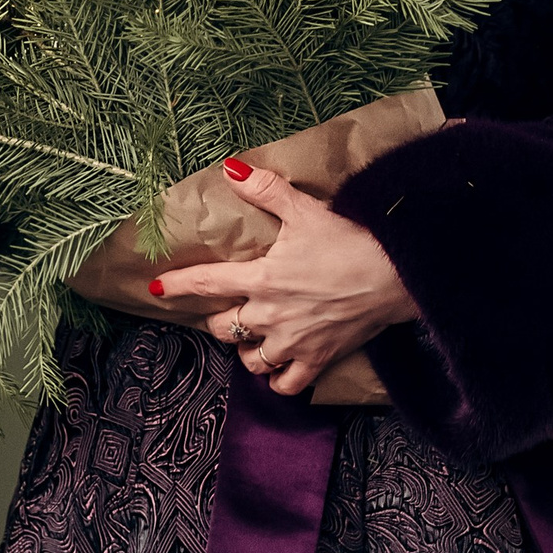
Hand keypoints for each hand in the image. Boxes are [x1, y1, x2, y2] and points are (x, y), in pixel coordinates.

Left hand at [152, 159, 418, 397]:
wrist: (396, 274)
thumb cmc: (350, 239)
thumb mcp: (305, 209)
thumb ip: (265, 190)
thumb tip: (230, 168)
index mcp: (262, 279)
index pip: (207, 284)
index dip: (177, 286)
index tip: (156, 288)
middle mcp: (270, 315)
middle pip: (224, 327)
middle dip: (218, 318)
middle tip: (226, 306)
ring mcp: (293, 342)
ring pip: (250, 359)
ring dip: (246, 348)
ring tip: (252, 334)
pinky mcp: (318, 359)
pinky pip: (285, 383)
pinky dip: (277, 378)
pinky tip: (278, 364)